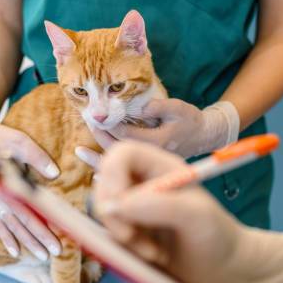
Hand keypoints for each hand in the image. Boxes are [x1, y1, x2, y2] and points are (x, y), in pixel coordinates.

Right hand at [0, 96, 61, 259]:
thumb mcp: (20, 141)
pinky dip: (7, 238)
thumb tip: (55, 173)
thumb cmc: (0, 138)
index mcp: (6, 186)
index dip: (43, 231)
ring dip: (26, 243)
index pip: (29, 214)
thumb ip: (37, 157)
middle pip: (21, 225)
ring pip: (11, 227)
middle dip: (38, 241)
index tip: (57, 245)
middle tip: (54, 255)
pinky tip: (15, 252)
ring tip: (41, 257)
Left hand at [79, 99, 239, 161]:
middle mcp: (150, 157)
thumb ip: (160, 107)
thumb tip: (140, 107)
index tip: (95, 115)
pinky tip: (96, 175)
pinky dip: (111, 172)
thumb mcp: (179, 108)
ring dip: (98, 159)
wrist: (203, 137)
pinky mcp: (148, 169)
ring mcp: (149, 166)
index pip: (125, 135)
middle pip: (118, 151)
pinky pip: (126, 173)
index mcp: (155, 142)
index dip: (108, 124)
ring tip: (79, 151)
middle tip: (88, 124)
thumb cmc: (191, 121)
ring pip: (120, 165)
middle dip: (100, 137)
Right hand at [94, 140, 282, 282]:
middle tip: (132, 238)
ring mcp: (136, 209)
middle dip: (113, 215)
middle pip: (105, 185)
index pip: (121, 155)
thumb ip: (160, 206)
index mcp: (162, 167)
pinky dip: (125, 250)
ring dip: (122, 237)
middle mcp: (146, 184)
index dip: (112, 176)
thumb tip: (116, 206)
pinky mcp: (132, 232)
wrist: (225, 270)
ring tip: (155, 253)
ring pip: (106, 215)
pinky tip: (153, 257)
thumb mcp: (197, 216)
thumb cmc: (218, 236)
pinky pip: (110, 236)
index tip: (120, 208)